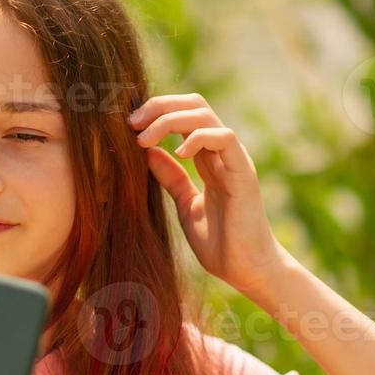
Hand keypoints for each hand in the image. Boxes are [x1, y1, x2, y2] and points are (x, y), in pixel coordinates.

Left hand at [129, 92, 286, 294]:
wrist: (245, 269)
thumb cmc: (219, 243)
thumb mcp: (185, 205)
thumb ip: (171, 179)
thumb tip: (148, 153)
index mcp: (208, 158)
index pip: (184, 116)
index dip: (156, 113)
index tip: (128, 126)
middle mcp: (222, 153)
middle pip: (194, 105)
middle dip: (159, 106)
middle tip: (132, 122)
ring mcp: (234, 159)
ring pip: (205, 115)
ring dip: (169, 119)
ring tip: (144, 138)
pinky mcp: (243, 172)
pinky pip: (224, 137)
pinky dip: (197, 137)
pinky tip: (178, 153)